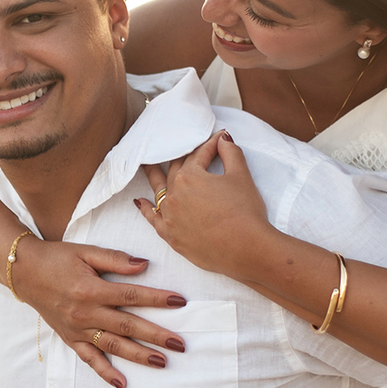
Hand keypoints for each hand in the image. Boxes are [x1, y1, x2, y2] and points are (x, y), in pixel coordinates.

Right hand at [12, 239, 188, 387]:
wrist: (24, 272)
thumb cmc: (57, 258)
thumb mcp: (85, 251)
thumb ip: (115, 259)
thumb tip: (145, 265)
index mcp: (91, 289)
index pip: (131, 296)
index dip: (157, 299)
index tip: (180, 302)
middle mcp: (85, 313)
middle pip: (127, 326)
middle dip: (156, 336)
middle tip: (180, 344)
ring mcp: (78, 329)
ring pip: (113, 346)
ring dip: (139, 356)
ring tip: (162, 362)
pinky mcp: (71, 339)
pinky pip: (90, 360)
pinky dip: (106, 373)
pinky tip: (123, 383)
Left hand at [135, 130, 275, 278]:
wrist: (246, 248)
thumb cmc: (245, 212)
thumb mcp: (241, 175)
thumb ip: (230, 152)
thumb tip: (223, 139)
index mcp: (189, 177)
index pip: (198, 155)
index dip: (211, 145)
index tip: (219, 139)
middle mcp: (174, 195)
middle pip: (175, 171)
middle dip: (182, 157)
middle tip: (183, 148)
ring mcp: (169, 217)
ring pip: (159, 192)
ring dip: (154, 176)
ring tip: (146, 165)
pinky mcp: (171, 236)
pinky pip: (152, 219)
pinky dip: (146, 209)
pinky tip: (140, 201)